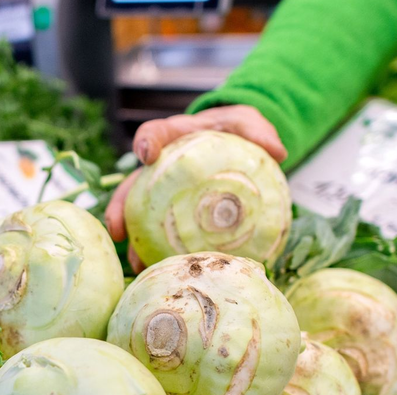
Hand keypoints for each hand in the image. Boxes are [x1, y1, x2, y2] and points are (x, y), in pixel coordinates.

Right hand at [105, 105, 287, 267]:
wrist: (237, 147)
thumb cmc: (235, 130)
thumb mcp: (247, 122)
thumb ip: (258, 130)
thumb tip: (278, 151)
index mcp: (176, 136)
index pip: (156, 133)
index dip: (147, 142)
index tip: (146, 154)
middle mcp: (162, 167)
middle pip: (133, 185)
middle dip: (120, 207)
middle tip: (117, 229)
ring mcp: (164, 192)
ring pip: (140, 214)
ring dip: (135, 240)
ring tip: (136, 263)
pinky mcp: (174, 212)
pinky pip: (163, 232)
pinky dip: (160, 251)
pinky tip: (165, 270)